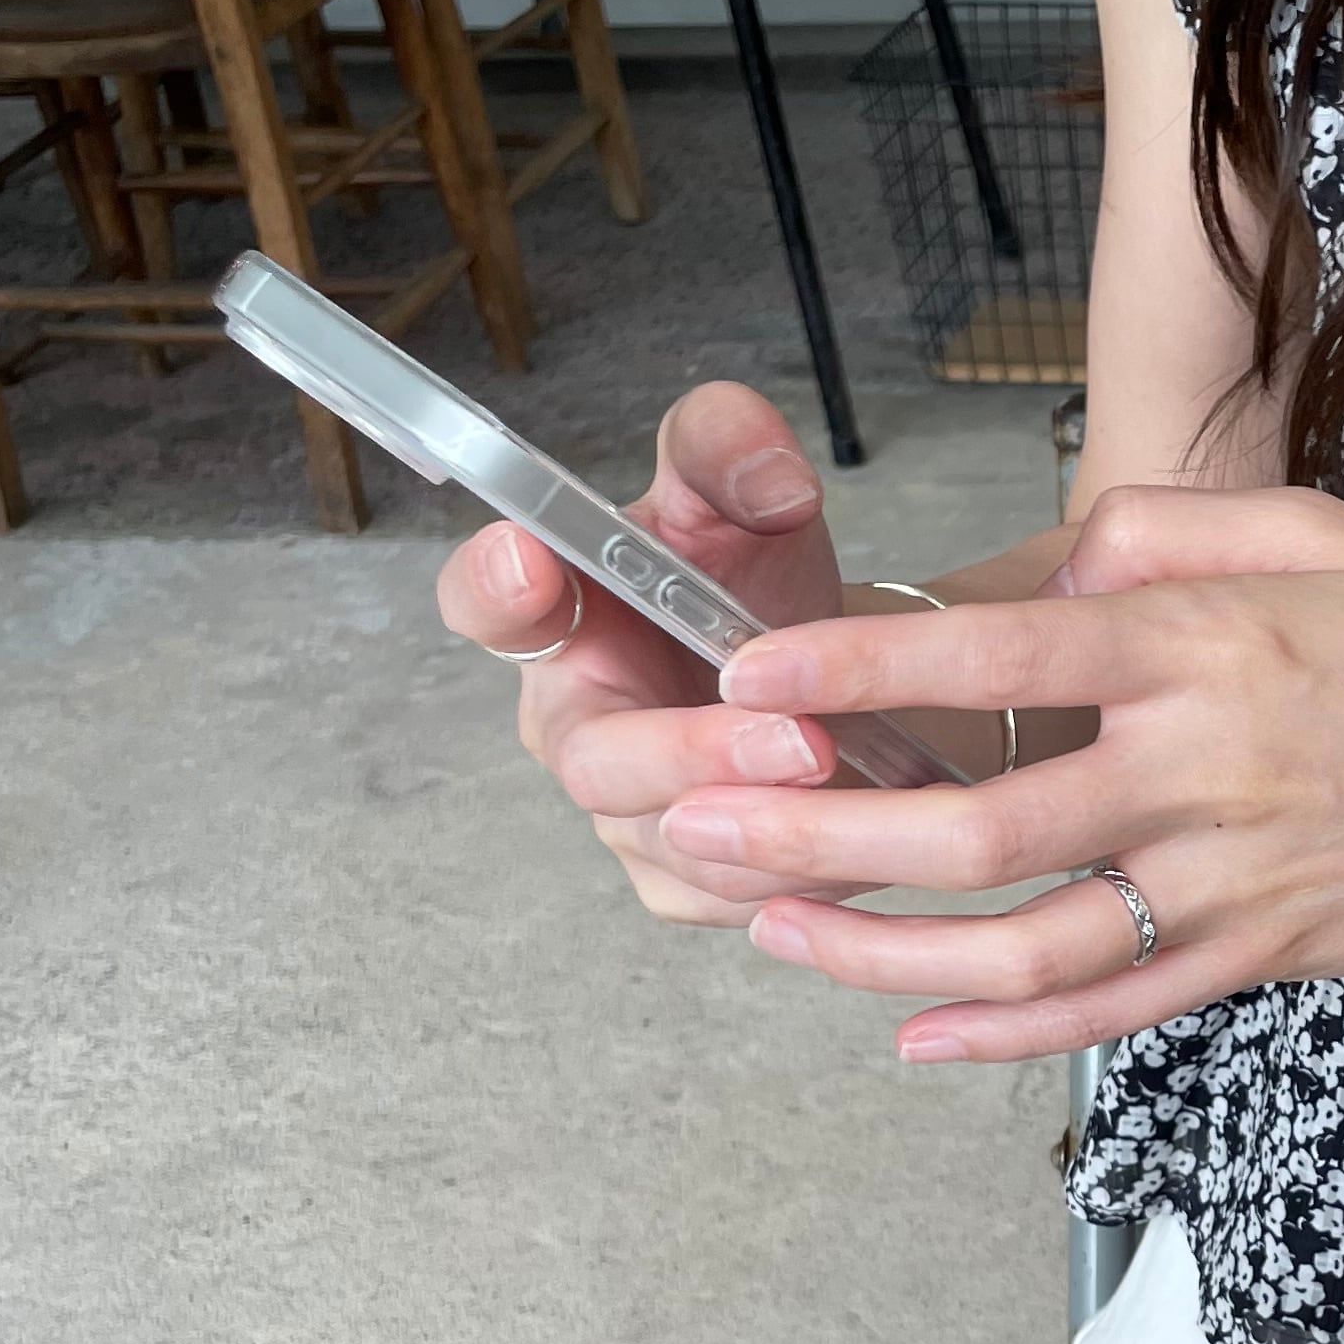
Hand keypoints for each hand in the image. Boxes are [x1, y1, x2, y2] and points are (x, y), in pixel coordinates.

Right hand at [435, 382, 851, 927]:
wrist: (829, 677)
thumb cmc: (753, 583)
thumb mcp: (742, 497)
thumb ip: (732, 450)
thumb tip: (770, 475)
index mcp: (560, 615)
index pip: (485, 601)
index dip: (495, 586)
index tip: (531, 559)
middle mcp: (574, 723)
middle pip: (594, 759)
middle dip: (694, 751)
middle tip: (796, 736)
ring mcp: (624, 812)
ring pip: (673, 842)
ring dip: (762, 821)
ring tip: (845, 775)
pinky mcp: (682, 879)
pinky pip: (728, 894)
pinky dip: (795, 871)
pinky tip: (858, 835)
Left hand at [659, 484, 1343, 1060]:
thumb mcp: (1336, 533)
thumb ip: (1180, 533)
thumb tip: (1062, 561)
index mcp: (1211, 650)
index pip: (1003, 659)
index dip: (861, 672)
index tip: (745, 673)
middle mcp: (1204, 776)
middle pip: (977, 823)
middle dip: (814, 826)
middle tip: (694, 815)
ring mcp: (1225, 888)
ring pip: (1020, 943)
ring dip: (875, 942)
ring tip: (763, 921)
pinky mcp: (1250, 962)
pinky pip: (1103, 1016)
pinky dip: (996, 1037)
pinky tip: (905, 1028)